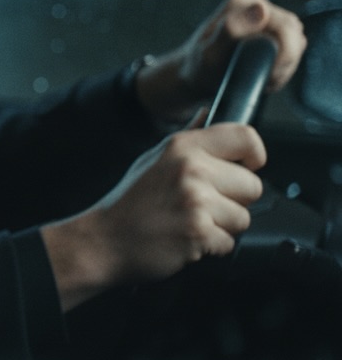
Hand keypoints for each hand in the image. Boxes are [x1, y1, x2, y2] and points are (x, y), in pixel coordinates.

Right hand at [41, 120, 265, 310]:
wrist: (104, 240)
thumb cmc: (129, 202)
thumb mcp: (153, 158)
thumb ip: (188, 137)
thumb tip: (208, 113)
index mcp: (182, 146)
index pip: (245, 137)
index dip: (254, 156)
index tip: (245, 168)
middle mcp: (191, 169)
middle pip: (253, 185)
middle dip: (234, 200)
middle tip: (202, 205)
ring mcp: (195, 200)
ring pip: (243, 217)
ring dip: (223, 226)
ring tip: (190, 221)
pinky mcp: (198, 231)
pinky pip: (229, 242)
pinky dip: (211, 246)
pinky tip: (186, 237)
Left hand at [136, 0, 305, 122]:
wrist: (196, 74)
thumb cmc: (200, 65)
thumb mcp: (210, 52)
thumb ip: (231, 30)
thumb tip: (260, 9)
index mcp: (241, 5)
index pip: (284, 25)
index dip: (284, 52)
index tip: (270, 71)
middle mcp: (255, 5)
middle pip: (294, 32)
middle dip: (285, 60)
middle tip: (266, 77)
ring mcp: (265, 17)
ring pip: (296, 40)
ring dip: (285, 63)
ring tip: (263, 75)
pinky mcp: (272, 30)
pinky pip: (293, 46)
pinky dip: (283, 64)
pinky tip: (265, 72)